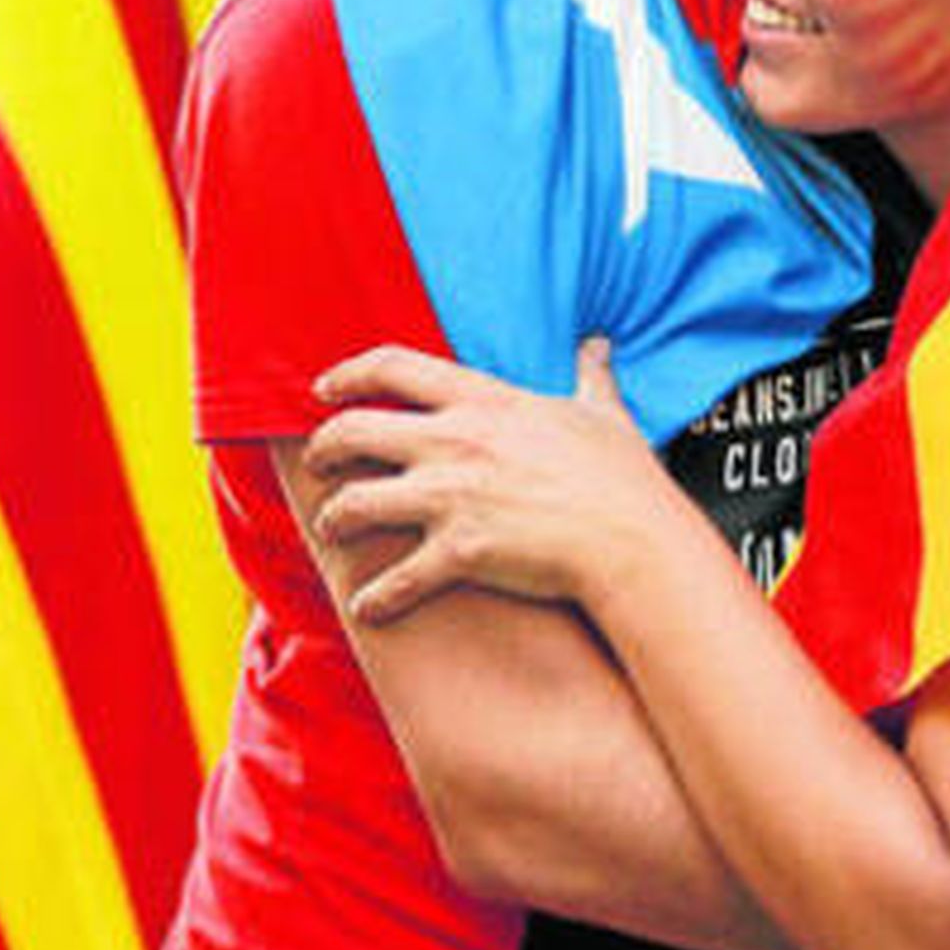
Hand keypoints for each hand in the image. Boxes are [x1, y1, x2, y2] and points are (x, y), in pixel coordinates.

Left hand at [305, 339, 660, 620]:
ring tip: (331, 526)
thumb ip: (589, 376)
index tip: (325, 388)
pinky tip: (367, 604)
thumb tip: (596, 345)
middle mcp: (454, 443)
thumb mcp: (603, 412)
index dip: (349, 374)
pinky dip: (373, 596)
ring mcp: (451, 498)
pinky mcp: (457, 553)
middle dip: (324, 448)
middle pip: (354, 431)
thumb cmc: (621, 477)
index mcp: (484, 401)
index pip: (394, 368)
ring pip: (355, 504)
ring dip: (334, 518)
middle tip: (317, 461)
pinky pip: (393, 580)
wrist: (631, 539)